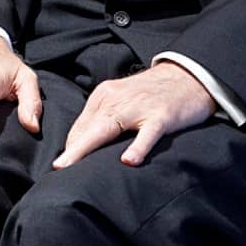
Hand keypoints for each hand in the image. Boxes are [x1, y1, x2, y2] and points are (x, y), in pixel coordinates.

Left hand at [51, 61, 215, 168]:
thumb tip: (81, 146)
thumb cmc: (152, 94)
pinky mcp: (162, 115)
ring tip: (72, 166)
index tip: (61, 167)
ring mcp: (139, 107)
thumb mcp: (123, 100)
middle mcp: (117, 99)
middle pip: (89, 128)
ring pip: (109, 129)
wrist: (190, 76)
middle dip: (71, 150)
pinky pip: (148, 133)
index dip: (71, 147)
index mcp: (104, 96)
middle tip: (55, 170)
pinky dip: (138, 147)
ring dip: (88, 148)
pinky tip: (128, 162)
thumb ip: (104, 119)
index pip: (81, 126)